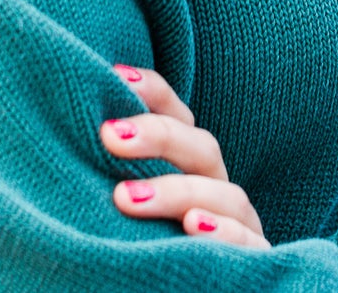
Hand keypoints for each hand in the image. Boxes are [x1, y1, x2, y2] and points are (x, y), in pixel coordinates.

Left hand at [101, 64, 269, 248]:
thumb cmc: (148, 252)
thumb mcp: (133, 207)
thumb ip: (120, 174)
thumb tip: (81, 131)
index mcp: (192, 170)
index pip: (181, 119)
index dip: (155, 93)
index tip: (116, 75)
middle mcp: (218, 190)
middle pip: (203, 149)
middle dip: (158, 136)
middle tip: (109, 134)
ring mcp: (241, 226)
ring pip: (227, 196)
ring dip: (177, 192)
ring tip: (126, 197)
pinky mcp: (255, 262)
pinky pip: (250, 244)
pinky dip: (225, 233)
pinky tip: (192, 227)